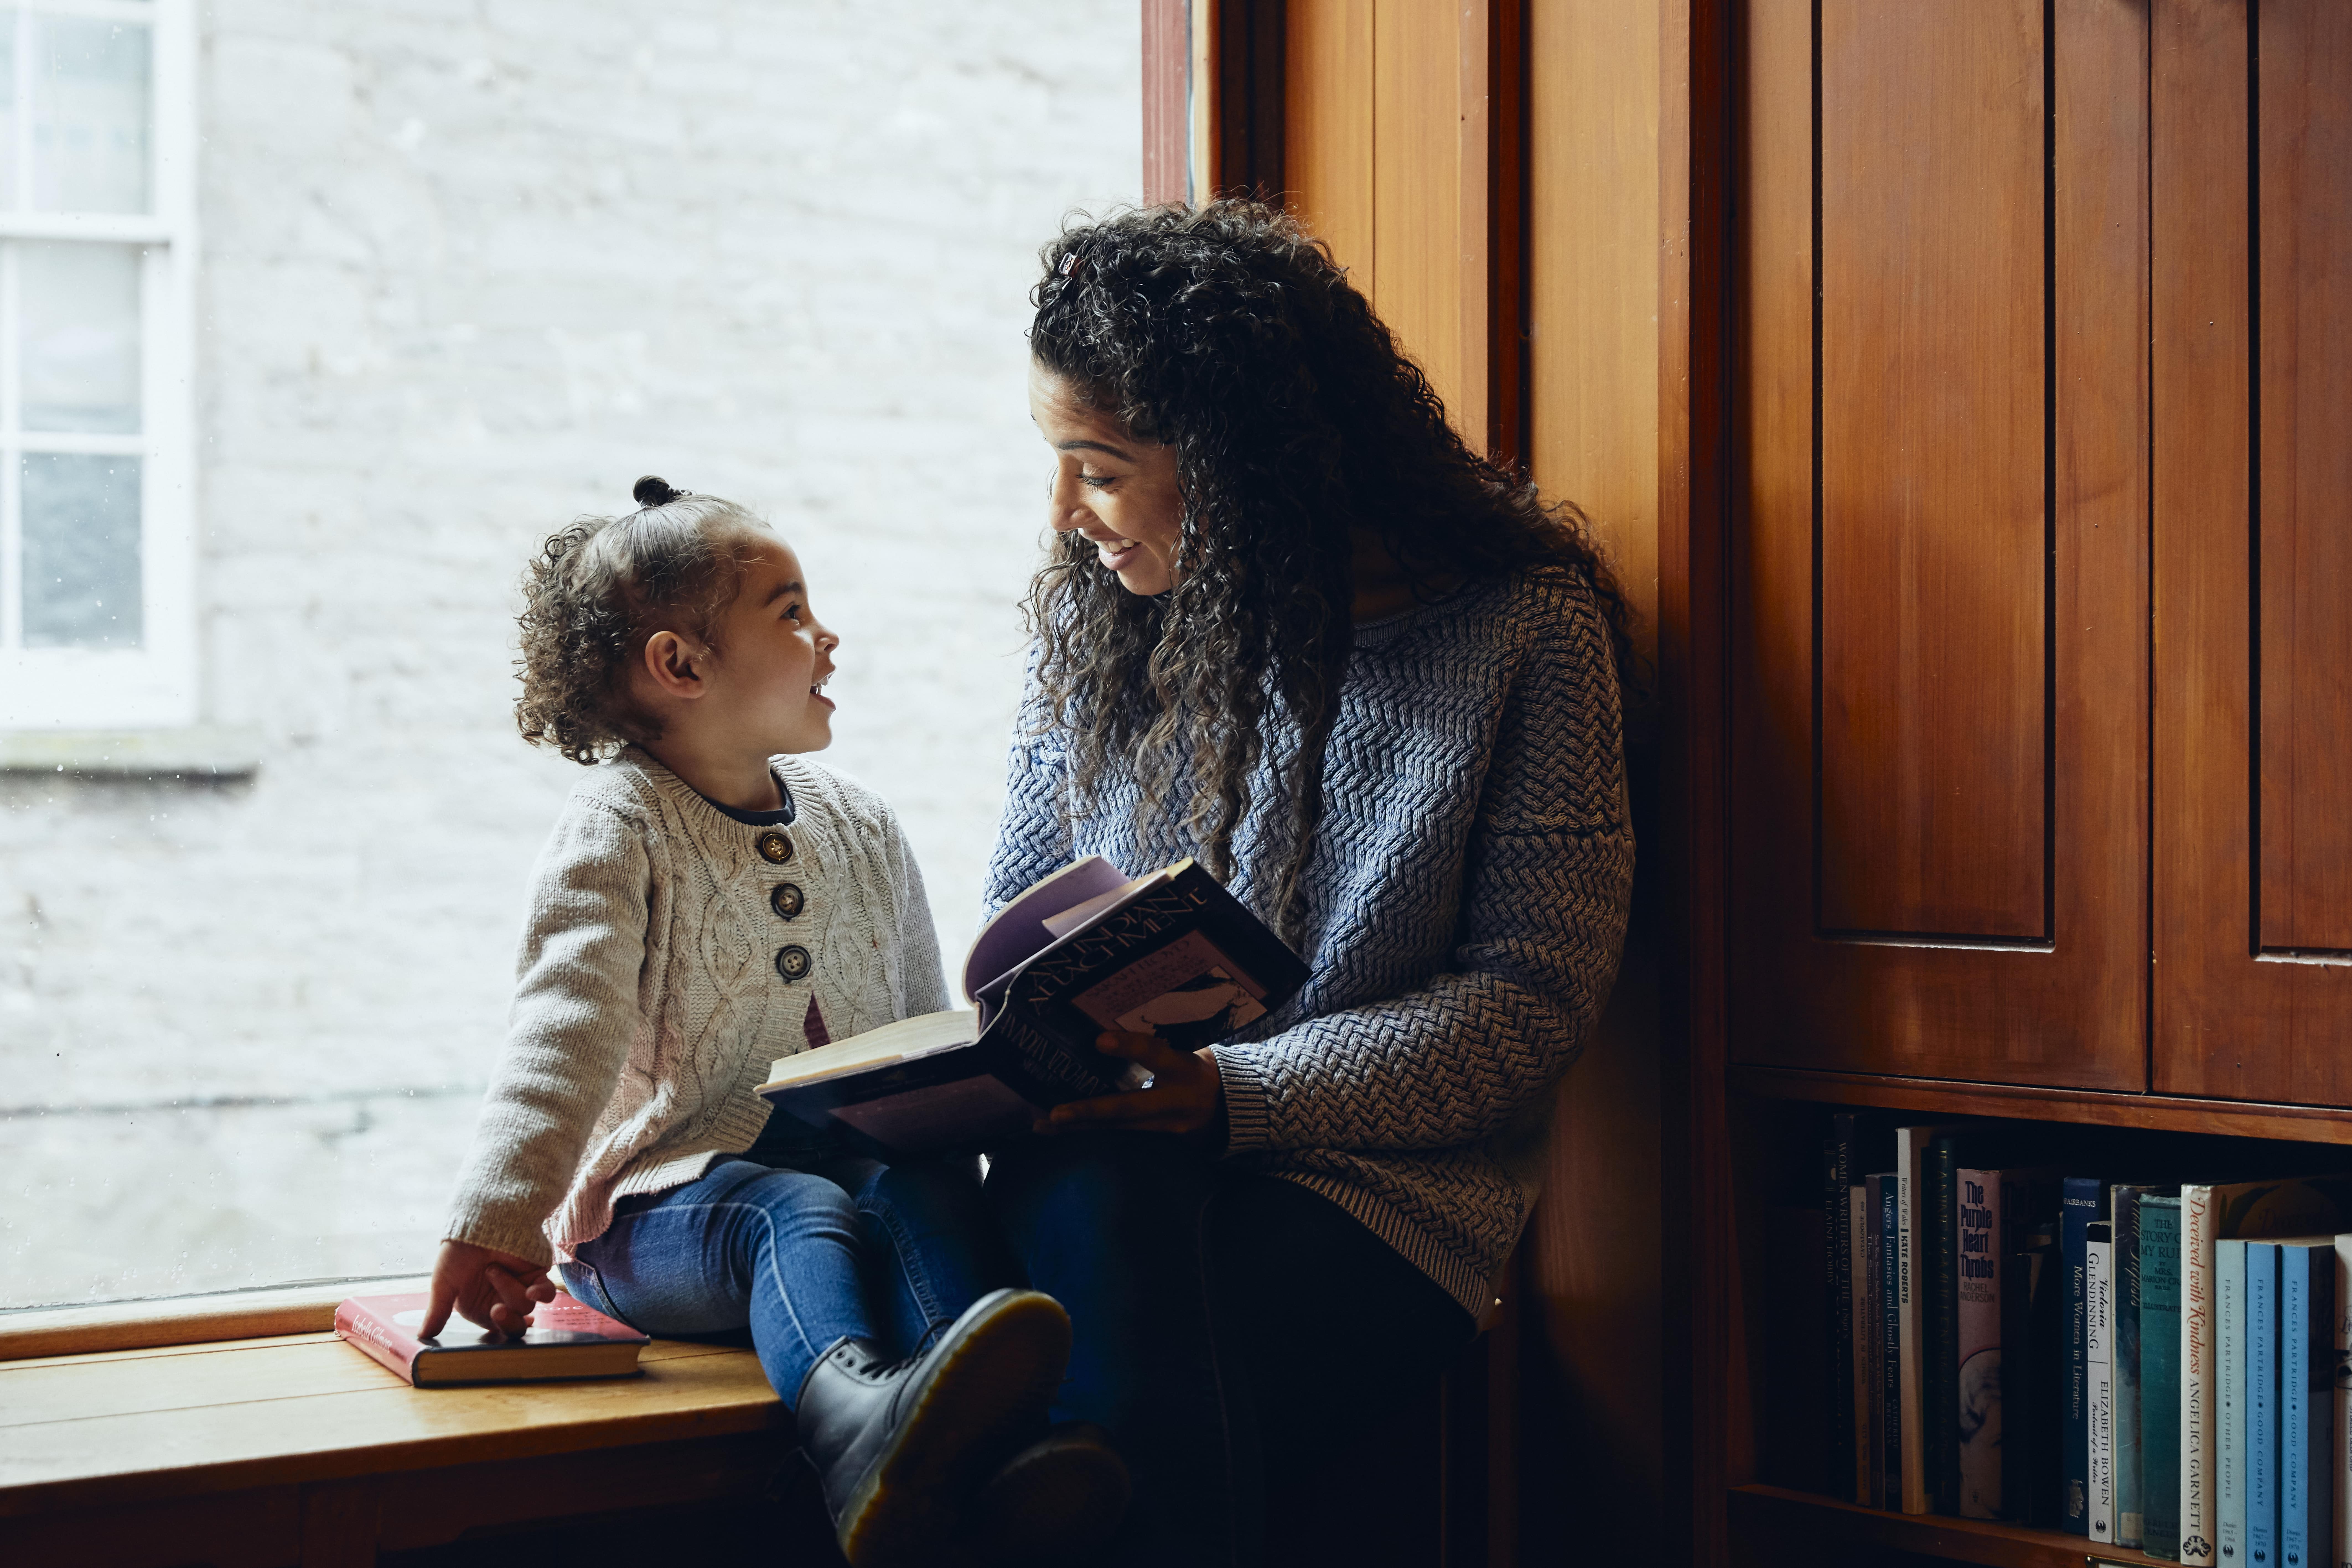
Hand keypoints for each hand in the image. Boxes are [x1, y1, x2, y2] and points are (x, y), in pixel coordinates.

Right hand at [422, 1239, 557, 1340]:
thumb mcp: (443, 1283)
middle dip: (507, 1321)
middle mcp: (502, 1301)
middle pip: (515, 1326)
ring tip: (493, 1268)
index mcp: (481, 1309)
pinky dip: (541, 1294)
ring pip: (525, 1307)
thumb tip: (423, 1337)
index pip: (494, 1330)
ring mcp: (521, 1288)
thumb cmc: (458, 1252)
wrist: (478, 1223)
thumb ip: (437, 1312)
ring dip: (509, 1289)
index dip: (496, 1331)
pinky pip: (546, 1293)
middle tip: (497, 1310)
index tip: (491, 1323)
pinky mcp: (537, 1275)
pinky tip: (533, 1290)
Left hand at [1037, 1030, 1225, 1140]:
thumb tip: (1106, 1034)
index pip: (1157, 1055)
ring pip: (1117, 1129)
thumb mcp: (1184, 1054)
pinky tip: (1061, 1131)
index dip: (1130, 1048)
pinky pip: (1119, 1137)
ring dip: (1079, 1128)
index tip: (1099, 1040)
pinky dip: (1089, 1133)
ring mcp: (1166, 1127)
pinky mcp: (1157, 1140)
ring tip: (1044, 1124)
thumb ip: (1152, 1048)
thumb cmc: (1196, 1070)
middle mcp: (1174, 1101)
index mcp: (1184, 1069)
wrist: (1228, 1108)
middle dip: (1090, 1111)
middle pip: (1129, 1108)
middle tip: (1055, 1113)